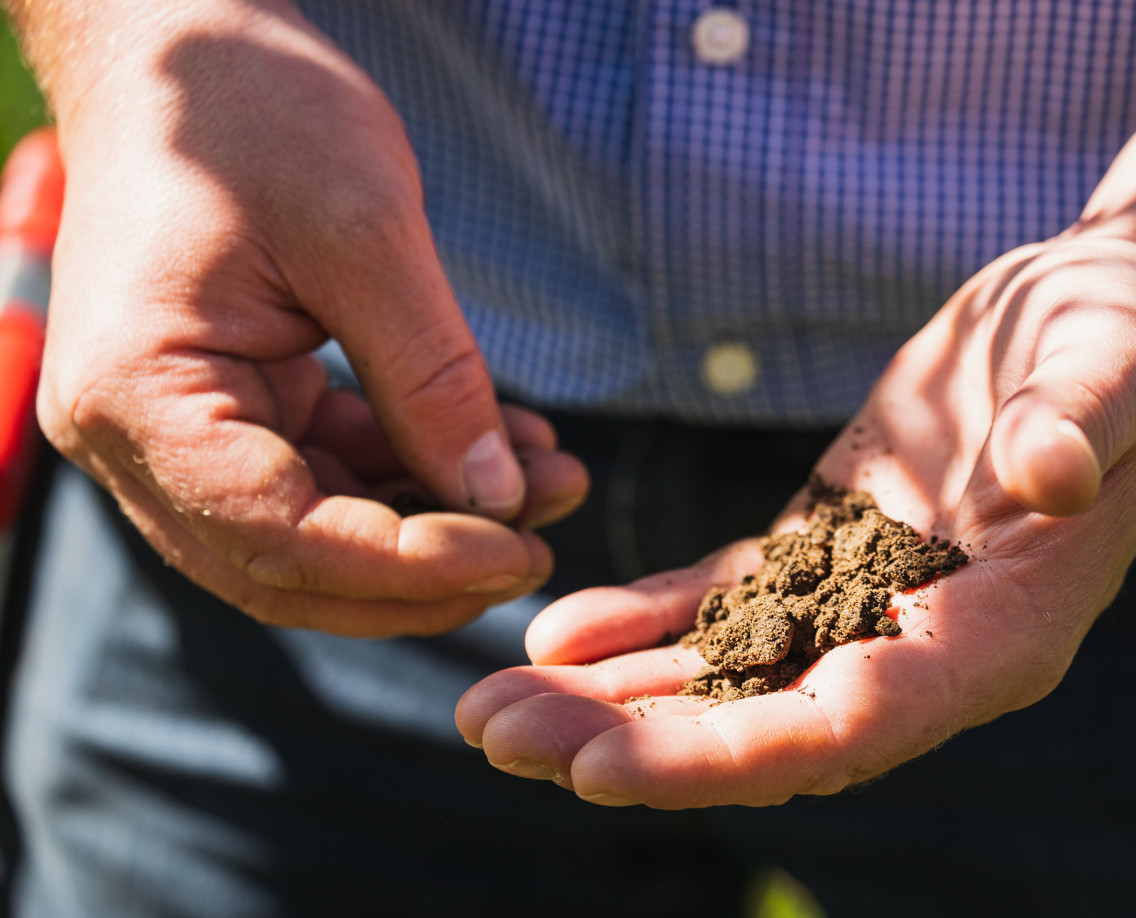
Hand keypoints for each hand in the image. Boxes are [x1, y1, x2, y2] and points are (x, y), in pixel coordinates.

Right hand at [32, 1, 586, 634]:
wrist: (181, 42)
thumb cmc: (253, 108)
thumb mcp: (363, 231)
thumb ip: (431, 376)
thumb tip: (500, 502)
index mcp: (140, 397)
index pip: (279, 536)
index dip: (410, 564)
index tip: (519, 546)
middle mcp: (134, 436)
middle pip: (290, 565)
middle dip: (428, 568)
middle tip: (543, 540)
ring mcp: (174, 427)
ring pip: (315, 532)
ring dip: (435, 522)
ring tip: (549, 479)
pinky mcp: (226, 404)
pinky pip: (324, 473)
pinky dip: (412, 470)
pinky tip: (504, 445)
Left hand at [455, 213, 1135, 806]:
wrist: (1107, 322)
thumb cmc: (1132, 340)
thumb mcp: (1114, 364)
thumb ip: (1082, 424)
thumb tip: (1050, 471)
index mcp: (998, 634)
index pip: (852, 721)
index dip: (728, 754)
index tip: (604, 769)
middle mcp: (923, 643)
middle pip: (761, 722)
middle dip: (630, 740)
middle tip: (495, 737)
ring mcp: (868, 602)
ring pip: (724, 676)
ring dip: (610, 697)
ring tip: (488, 706)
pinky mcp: (828, 547)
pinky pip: (721, 603)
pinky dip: (640, 622)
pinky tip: (556, 633)